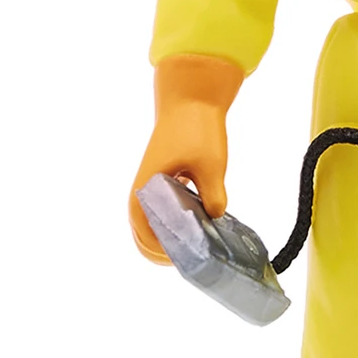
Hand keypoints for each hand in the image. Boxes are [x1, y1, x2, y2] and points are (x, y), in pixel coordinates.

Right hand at [130, 54, 244, 262]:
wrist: (190, 99)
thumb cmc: (195, 128)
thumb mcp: (211, 164)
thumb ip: (213, 195)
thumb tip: (216, 219)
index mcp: (145, 190)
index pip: (145, 236)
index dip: (165, 253)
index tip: (191, 257)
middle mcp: (141, 193)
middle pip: (144, 238)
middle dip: (168, 253)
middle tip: (198, 257)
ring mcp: (150, 190)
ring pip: (153, 228)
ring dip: (172, 240)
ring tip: (202, 245)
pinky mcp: (161, 185)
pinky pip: (163, 215)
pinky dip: (176, 226)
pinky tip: (202, 227)